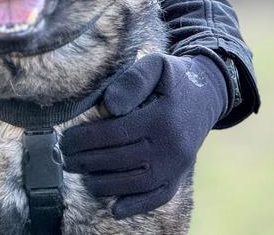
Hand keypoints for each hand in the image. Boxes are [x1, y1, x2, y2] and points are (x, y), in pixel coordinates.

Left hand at [60, 54, 227, 218]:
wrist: (209, 94)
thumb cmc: (174, 77)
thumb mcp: (156, 66)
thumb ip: (132, 81)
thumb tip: (108, 106)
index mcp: (162, 117)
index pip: (115, 133)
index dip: (85, 139)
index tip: (66, 139)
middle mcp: (172, 146)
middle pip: (120, 160)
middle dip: (86, 162)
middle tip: (64, 158)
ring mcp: (177, 165)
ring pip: (135, 184)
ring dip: (103, 184)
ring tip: (80, 175)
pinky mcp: (180, 175)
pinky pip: (158, 197)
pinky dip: (136, 205)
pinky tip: (114, 208)